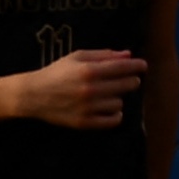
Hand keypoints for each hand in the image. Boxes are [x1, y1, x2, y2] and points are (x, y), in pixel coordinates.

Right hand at [15, 45, 145, 131]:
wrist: (35, 95)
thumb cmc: (57, 72)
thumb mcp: (77, 57)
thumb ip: (103, 55)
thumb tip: (127, 55)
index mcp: (89, 71)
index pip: (122, 68)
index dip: (136, 66)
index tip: (144, 66)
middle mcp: (91, 90)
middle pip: (124, 85)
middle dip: (131, 80)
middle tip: (130, 79)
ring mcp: (88, 108)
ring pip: (119, 103)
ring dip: (118, 97)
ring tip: (110, 94)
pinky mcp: (85, 123)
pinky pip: (111, 121)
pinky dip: (116, 115)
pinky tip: (111, 109)